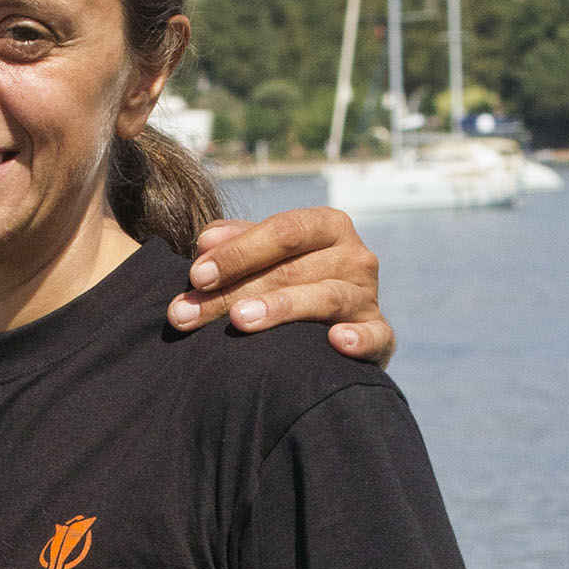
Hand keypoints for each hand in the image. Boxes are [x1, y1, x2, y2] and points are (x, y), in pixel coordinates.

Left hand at [167, 209, 389, 363]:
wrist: (329, 330)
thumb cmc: (288, 283)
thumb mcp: (263, 256)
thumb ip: (236, 244)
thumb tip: (205, 242)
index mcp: (327, 226)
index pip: (284, 231)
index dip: (238, 252)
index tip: (196, 275)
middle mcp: (355, 256)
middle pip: (291, 270)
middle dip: (233, 292)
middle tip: (187, 314)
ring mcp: (368, 296)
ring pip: (325, 299)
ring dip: (281, 309)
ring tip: (241, 321)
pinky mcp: (381, 336)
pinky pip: (376, 336)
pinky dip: (359, 339)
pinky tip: (336, 342)